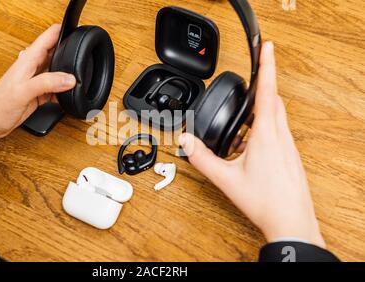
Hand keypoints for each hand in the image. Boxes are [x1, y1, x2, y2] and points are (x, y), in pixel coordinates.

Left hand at [0, 24, 75, 143]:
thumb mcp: (23, 91)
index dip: (63, 31)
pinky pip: (56, 88)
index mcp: (29, 60)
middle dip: (70, 53)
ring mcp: (36, 80)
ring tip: (77, 82)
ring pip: (58, 71)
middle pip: (57, 52)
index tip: (77, 35)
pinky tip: (66, 98)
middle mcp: (33, 67)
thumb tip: (68, 78)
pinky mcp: (38, 93)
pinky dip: (63, 92)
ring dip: (67, 75)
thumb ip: (47, 82)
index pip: (49, 36)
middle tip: (82, 62)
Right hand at [179, 42, 324, 247]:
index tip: (267, 47)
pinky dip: (261, 132)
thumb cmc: (265, 201)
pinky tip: (246, 149)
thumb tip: (187, 142)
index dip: (267, 65)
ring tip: (238, 132)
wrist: (290, 221)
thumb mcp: (226, 178)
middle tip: (243, 92)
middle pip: (272, 101)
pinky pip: (276, 133)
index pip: (267, 91)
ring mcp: (288, 145)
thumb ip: (202, 158)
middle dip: (257, 92)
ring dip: (257, 116)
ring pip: (274, 117)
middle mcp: (281, 136)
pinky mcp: (289, 155)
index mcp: (267, 135)